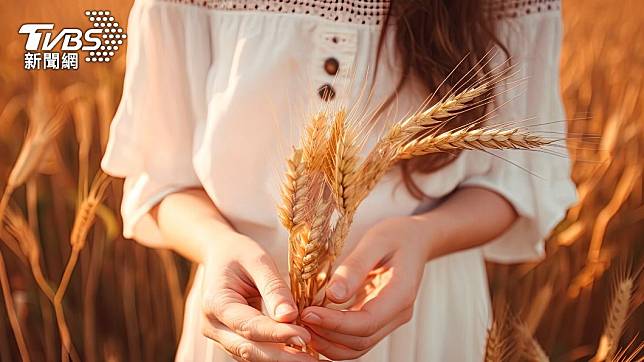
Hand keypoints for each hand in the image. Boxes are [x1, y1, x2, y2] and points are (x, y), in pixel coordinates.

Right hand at [200, 232, 315, 361]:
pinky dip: (277, 354)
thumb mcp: (258, 260)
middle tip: (313, 360)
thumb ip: (273, 288)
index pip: (249, 326)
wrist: (220, 254)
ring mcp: (220, 335)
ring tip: (311, 359)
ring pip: (252, 355)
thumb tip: (290, 317)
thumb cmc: (240, 253)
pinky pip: (255, 351)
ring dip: (282, 359)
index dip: (277, 334)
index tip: (304, 336)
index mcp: (216, 302)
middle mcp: (213, 325)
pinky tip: (300, 353)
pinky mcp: (232, 339)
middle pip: (249, 349)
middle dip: (282, 357)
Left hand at [301, 216, 433, 359]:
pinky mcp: (379, 320)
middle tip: (298, 319)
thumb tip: (333, 295)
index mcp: (401, 294)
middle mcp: (398, 314)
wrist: (415, 239)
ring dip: (328, 342)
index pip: (366, 322)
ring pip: (358, 347)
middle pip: (361, 341)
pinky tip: (314, 324)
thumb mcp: (376, 241)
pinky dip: (334, 338)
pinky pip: (356, 339)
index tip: (307, 313)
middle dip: (327, 336)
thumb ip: (355, 267)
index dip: (335, 323)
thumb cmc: (396, 235)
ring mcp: (390, 320)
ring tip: (302, 324)